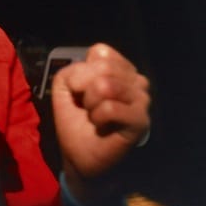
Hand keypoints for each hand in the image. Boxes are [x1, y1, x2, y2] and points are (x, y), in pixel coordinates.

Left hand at [51, 43, 150, 197]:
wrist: (77, 154)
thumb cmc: (74, 118)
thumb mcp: (64, 85)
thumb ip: (74, 69)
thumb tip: (94, 75)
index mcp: (119, 69)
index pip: (101, 52)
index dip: (81, 71)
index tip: (80, 90)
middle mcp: (135, 81)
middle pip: (103, 67)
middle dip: (84, 89)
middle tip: (88, 107)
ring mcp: (142, 100)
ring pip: (106, 85)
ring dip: (90, 104)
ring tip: (95, 116)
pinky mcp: (141, 121)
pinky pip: (111, 107)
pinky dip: (98, 117)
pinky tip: (102, 126)